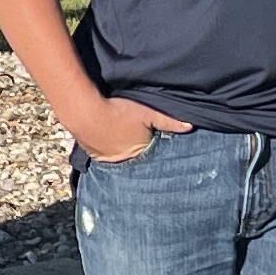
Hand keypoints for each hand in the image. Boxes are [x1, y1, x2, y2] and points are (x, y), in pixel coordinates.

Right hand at [65, 91, 193, 164]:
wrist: (85, 112)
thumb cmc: (119, 112)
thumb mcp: (148, 113)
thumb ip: (169, 121)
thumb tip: (190, 126)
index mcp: (139, 154)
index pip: (152, 155)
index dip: (154, 147)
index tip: (154, 140)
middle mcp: (123, 162)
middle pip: (135, 158)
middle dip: (138, 152)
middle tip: (136, 138)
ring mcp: (107, 160)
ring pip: (119, 157)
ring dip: (121, 150)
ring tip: (121, 137)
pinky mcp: (93, 155)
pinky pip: (104, 154)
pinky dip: (107, 147)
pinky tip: (107, 137)